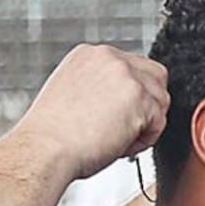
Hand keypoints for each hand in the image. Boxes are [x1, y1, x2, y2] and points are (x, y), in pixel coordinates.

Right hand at [20, 43, 170, 177]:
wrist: (44, 150)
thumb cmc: (51, 137)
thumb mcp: (71, 97)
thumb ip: (98, 89)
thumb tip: (121, 104)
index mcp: (89, 55)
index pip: (131, 67)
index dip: (130, 97)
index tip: (116, 118)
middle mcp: (108, 57)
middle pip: (154, 76)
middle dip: (147, 106)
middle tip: (124, 131)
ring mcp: (125, 74)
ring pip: (160, 99)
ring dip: (146, 125)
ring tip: (118, 140)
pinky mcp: (138, 96)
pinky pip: (159, 121)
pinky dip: (145, 140)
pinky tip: (120, 146)